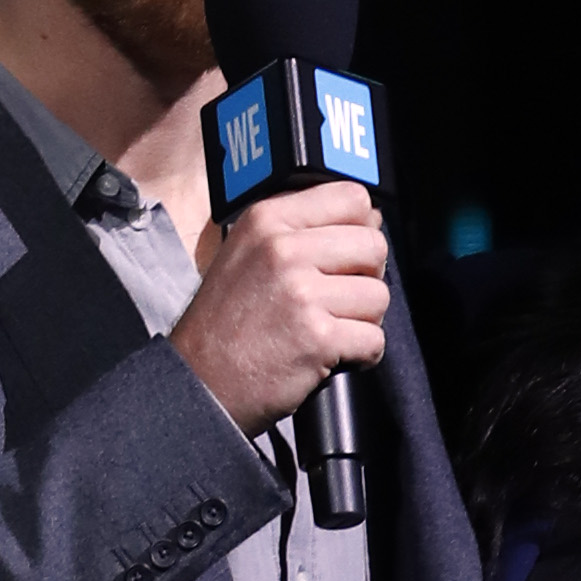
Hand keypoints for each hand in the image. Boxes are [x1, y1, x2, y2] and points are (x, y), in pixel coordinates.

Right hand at [167, 182, 389, 433]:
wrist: (202, 382)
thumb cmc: (227, 322)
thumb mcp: (248, 251)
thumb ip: (301, 228)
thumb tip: (371, 217)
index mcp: (268, 219)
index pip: (351, 198)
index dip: (361, 229)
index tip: (348, 254)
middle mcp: (284, 250)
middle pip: (374, 246)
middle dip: (367, 277)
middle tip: (340, 299)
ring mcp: (302, 294)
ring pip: (378, 296)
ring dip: (363, 320)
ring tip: (329, 329)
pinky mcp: (318, 338)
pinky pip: (374, 338)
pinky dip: (361, 354)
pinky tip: (331, 354)